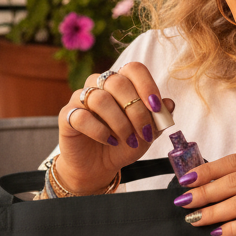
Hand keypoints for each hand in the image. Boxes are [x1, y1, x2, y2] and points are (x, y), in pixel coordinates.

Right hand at [55, 62, 174, 194]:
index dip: (147, 86)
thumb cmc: (123, 144)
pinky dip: (101, 131)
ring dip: (120, 123)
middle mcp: (99, 85)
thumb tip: (169, 104)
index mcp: (120, 83)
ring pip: (100, 99)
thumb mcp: (147, 134)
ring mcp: (80, 98)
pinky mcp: (67, 116)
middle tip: (144, 133)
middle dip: (136, 111)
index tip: (156, 109)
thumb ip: (158, 119)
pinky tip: (111, 141)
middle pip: (117, 82)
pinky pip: (83, 117)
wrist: (99, 166)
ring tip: (129, 140)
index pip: (134, 69)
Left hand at [172, 149, 235, 235]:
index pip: (235, 161)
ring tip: (194, 219)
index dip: (208, 170)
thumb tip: (210, 181)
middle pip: (233, 181)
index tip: (186, 180)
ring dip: (212, 212)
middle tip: (183, 202)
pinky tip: (217, 233)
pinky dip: (231, 229)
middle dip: (204, 192)